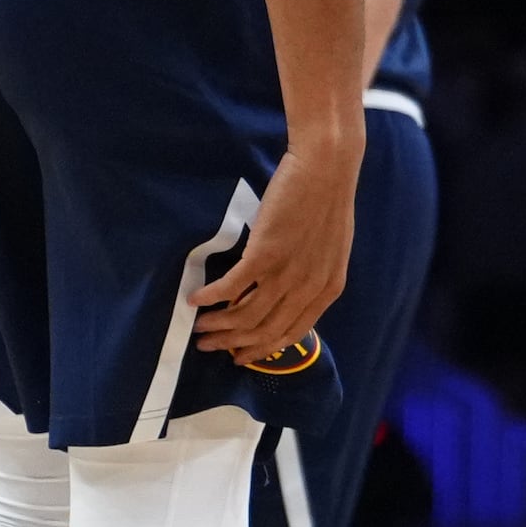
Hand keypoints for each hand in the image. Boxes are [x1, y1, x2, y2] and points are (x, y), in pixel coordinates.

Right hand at [191, 145, 357, 364]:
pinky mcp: (265, 255)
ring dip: (218, 326)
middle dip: (233, 344)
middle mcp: (309, 288)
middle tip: (208, 346)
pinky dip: (210, 298)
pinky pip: (231, 288)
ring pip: (246, 315)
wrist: (327, 170)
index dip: (262, 349)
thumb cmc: (327, 205)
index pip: (291, 333)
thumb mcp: (330, 253)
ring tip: (199, 328)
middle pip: (265, 331)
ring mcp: (287, 273)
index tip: (240, 356)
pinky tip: (194, 300)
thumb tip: (287, 297)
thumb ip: (312, 278)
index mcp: (328, 290)